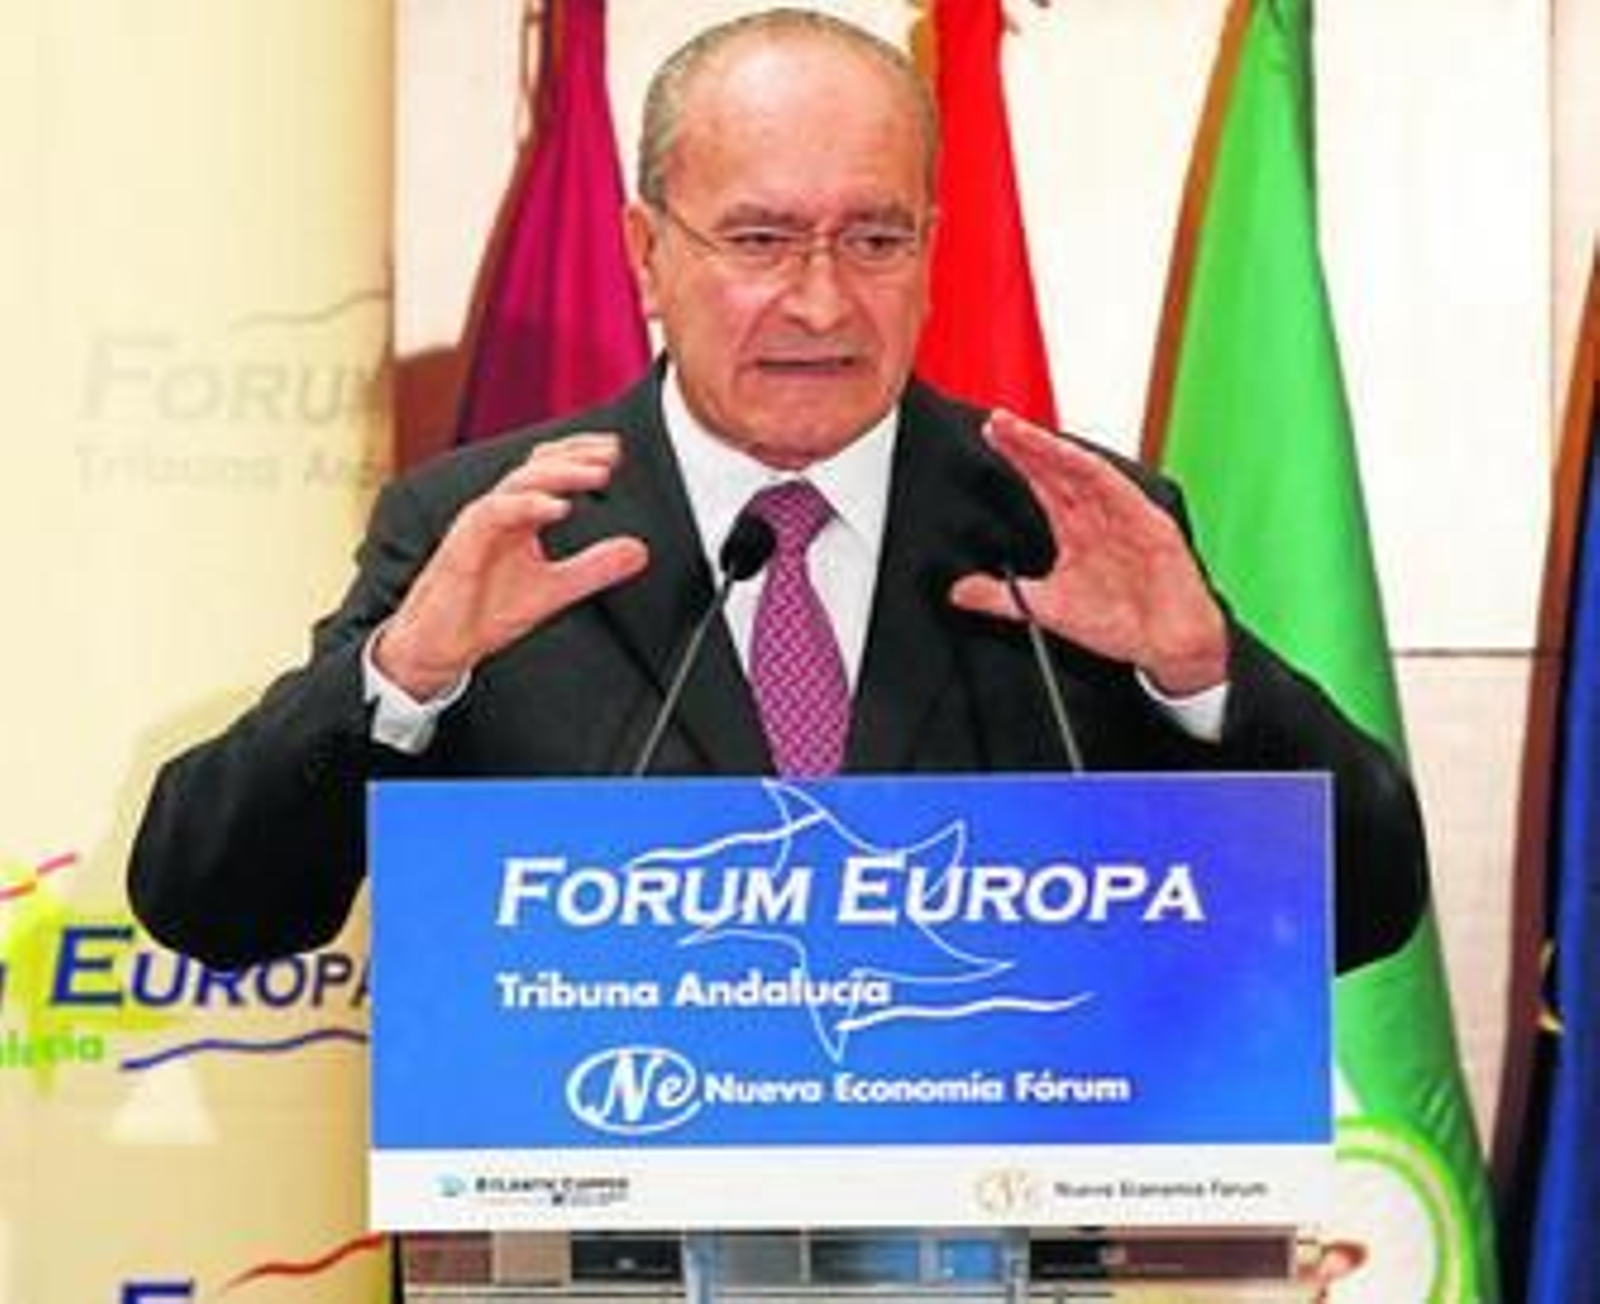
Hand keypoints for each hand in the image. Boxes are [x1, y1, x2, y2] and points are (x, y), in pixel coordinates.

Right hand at [374, 433, 649, 697]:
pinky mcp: (463, 542)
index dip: (581, 454)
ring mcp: (480, 523)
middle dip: (576, 455)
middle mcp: (499, 512)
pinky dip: (528, 505)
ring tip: (596, 474)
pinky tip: (559, 506)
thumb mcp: (556, 588)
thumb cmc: (484, 611)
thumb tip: (637, 551)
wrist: (440, 643)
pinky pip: (495, 512)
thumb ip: (594, 568)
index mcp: (518, 516)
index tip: (616, 451)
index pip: (549, 469)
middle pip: (537, 466)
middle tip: (612, 454)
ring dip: (560, 474)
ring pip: (519, 482)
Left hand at [949, 409, 1227, 694]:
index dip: (1019, 458)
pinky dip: (1093, 471)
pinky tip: (1068, 456)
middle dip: (1027, 443)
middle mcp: (1098, 514)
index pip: (1043, 482)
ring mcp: (1124, 514)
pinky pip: (1119, 489)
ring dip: (1052, 448)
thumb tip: (957, 592)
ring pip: (1083, 470)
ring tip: (1022, 431)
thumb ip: (1001, 598)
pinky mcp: (1149, 522)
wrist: (1166, 645)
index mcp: (1076, 528)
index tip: (991, 436)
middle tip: (996, 421)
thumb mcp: (1045, 608)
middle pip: (1058, 468)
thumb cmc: (1117, 623)